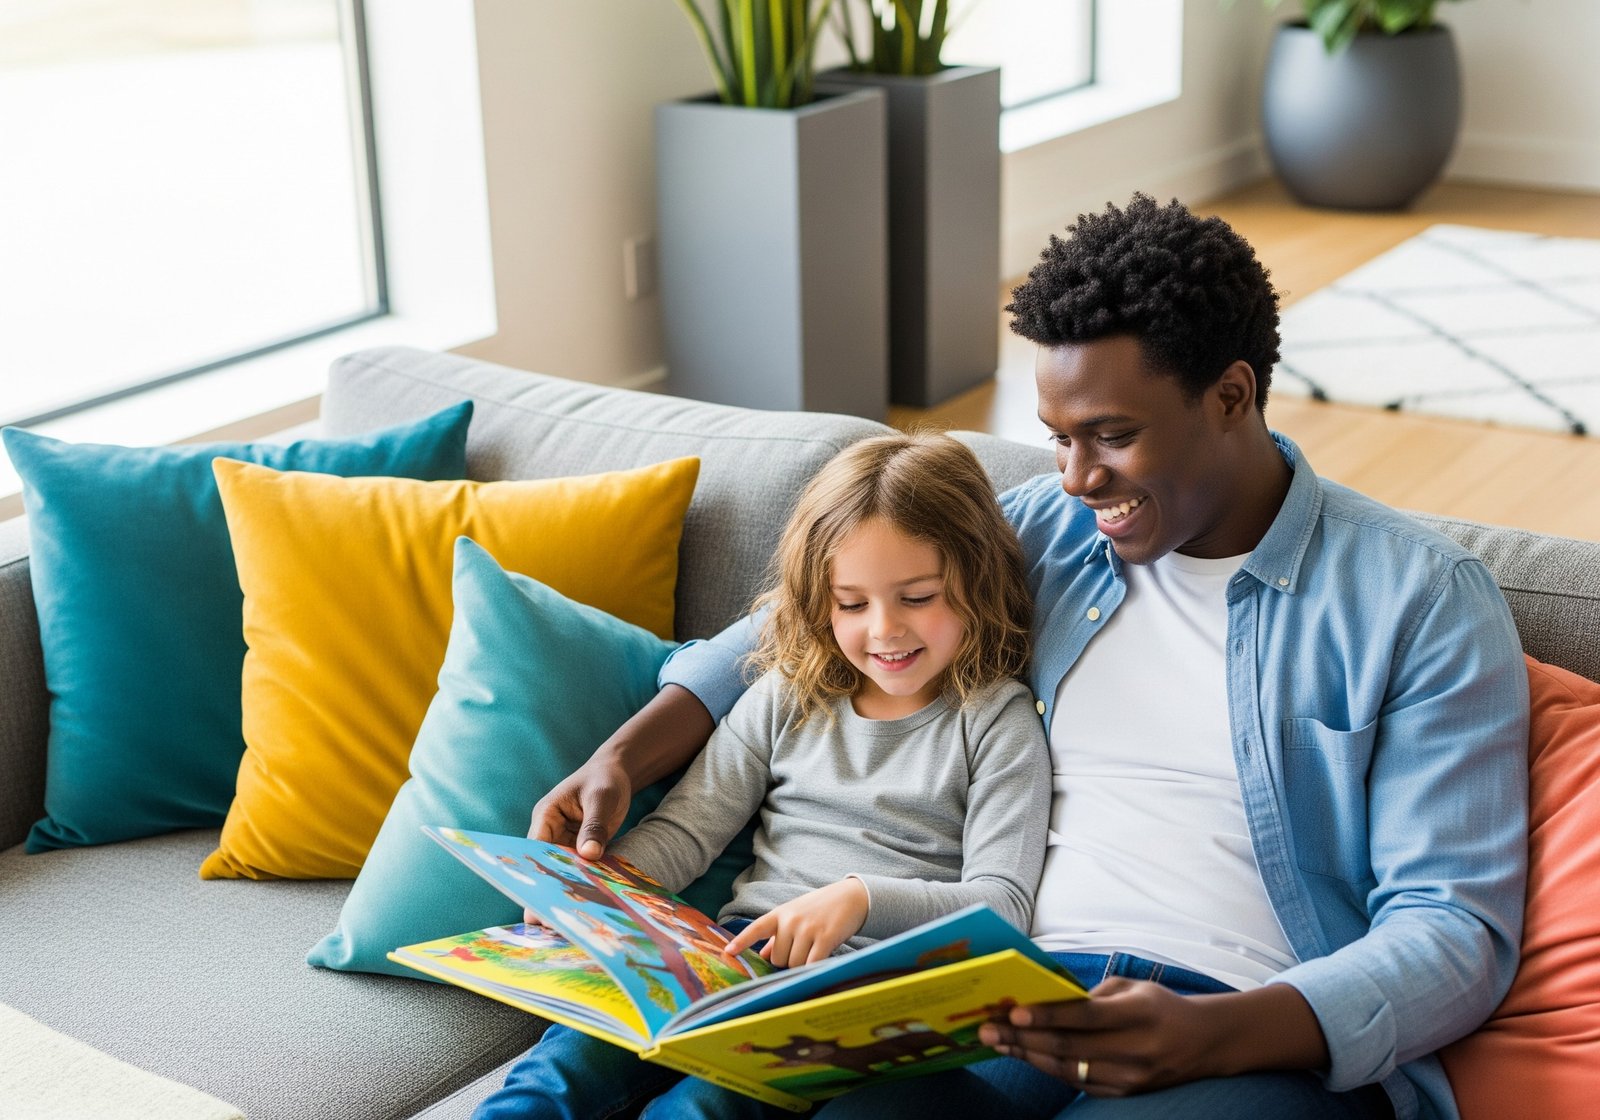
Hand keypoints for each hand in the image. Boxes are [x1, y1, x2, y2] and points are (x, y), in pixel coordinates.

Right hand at [523, 756, 631, 923]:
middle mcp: (551, 831)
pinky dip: (583, 884)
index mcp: (546, 815)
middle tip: (546, 922)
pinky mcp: (580, 849)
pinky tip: (590, 906)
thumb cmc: (605, 778)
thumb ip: (595, 825)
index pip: (535, 849)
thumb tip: (590, 855)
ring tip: (568, 921)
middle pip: (545, 865)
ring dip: (566, 891)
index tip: (536, 899)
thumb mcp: (602, 797)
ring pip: (562, 871)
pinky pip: (579, 869)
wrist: (617, 772)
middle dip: (547, 890)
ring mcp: (565, 842)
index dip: (535, 874)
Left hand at [724, 879, 869, 967]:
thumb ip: (777, 936)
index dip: (742, 941)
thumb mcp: (795, 916)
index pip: (756, 928)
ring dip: (802, 965)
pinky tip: (820, 961)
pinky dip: (813, 968)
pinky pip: (812, 964)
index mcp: (780, 914)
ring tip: (814, 950)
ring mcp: (808, 928)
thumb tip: (761, 955)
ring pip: (793, 964)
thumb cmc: (820, 908)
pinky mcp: (826, 937)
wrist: (851, 897)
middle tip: (802, 949)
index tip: (728, 952)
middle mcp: (791, 920)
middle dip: (787, 961)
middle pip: (777, 959)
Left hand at [977, 979, 1328, 1097]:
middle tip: (988, 1029)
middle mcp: (1137, 1050)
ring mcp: (1132, 1078)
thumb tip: (1046, 999)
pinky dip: (1049, 1070)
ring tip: (997, 1043)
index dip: (1048, 1016)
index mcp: (1140, 1014)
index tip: (1014, 1012)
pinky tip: (1024, 1056)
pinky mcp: (1127, 1094)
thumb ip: (1093, 995)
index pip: (1086, 1017)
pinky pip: (1080, 1084)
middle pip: (1070, 1048)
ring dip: (1028, 1056)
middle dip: (1023, 1039)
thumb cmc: (1161, 1006)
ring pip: (1069, 1070)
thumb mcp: (1134, 987)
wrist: (1206, 1044)